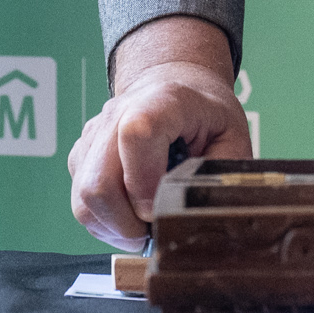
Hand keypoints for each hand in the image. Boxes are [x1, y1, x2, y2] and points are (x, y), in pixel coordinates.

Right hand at [67, 16, 250, 250]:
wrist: (175, 85)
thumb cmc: (206, 115)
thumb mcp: (233, 139)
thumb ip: (220, 176)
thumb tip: (204, 220)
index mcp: (163, 101)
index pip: (137, 134)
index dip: (146, 184)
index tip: (161, 208)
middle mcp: (118, 113)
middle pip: (99, 181)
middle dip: (128, 223)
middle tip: (156, 228)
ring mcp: (94, 134)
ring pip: (84, 198)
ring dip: (115, 227)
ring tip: (145, 223)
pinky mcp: (82, 154)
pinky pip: (81, 202)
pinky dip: (105, 222)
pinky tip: (131, 215)